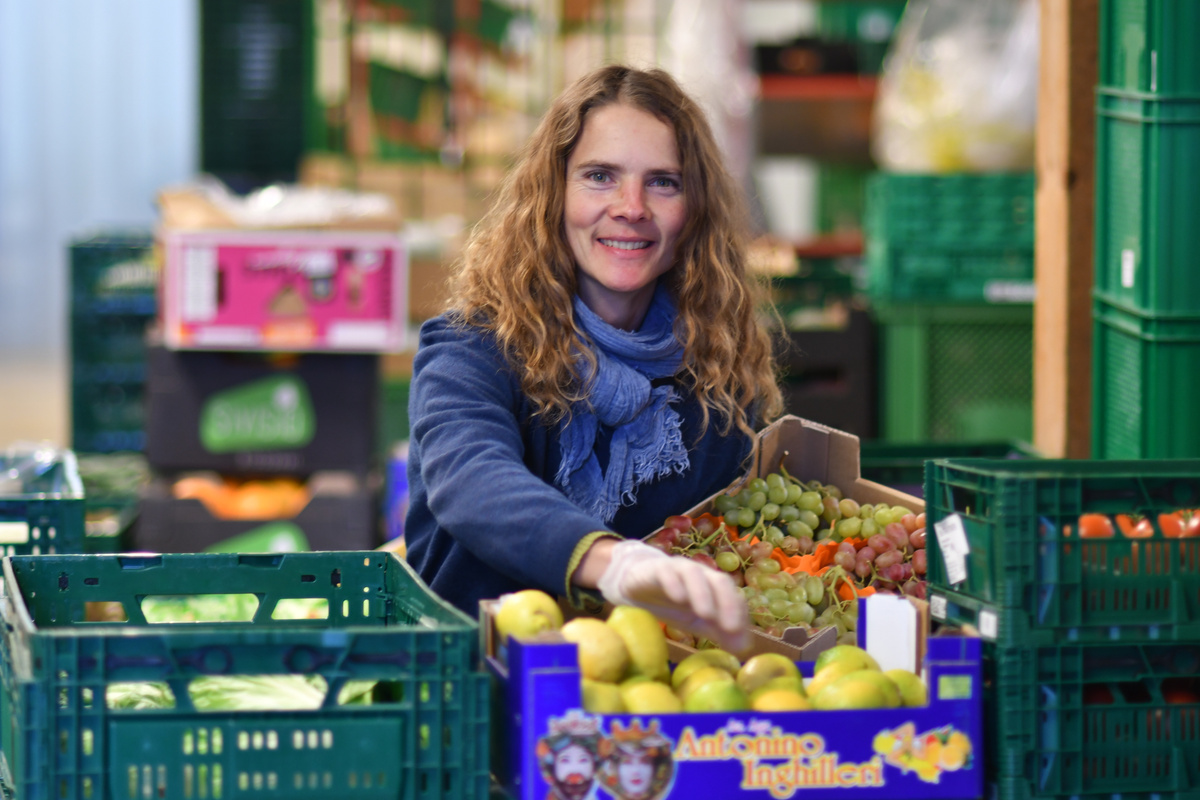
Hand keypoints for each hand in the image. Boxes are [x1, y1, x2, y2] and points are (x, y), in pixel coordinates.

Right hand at [597, 539, 749, 653]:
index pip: (734, 596)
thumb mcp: (698, 622)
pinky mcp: (656, 569)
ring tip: (705, 614)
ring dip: (702, 593)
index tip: (740, 638)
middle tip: (730, 627)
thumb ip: (720, 633)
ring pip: (694, 574)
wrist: (639, 584)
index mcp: (714, 587)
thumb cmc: (673, 603)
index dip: (739, 615)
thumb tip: (745, 649)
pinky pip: (666, 571)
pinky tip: (677, 597)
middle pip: (719, 581)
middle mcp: (700, 575)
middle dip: (727, 603)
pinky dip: (674, 582)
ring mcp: (678, 569)